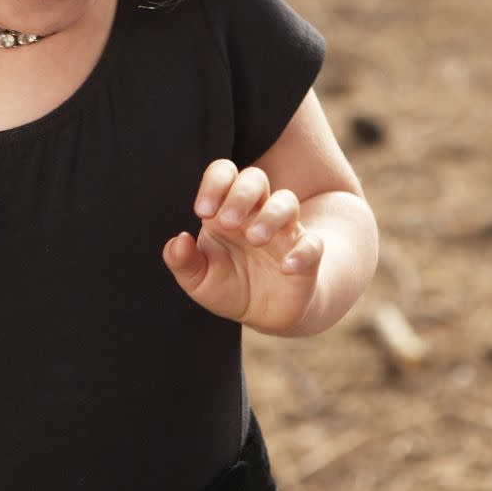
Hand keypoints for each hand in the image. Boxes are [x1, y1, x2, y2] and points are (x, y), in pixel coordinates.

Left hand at [163, 160, 323, 333]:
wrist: (264, 315)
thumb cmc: (228, 286)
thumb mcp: (198, 280)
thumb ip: (183, 261)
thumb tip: (178, 241)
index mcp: (226, 211)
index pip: (224, 175)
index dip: (214, 184)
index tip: (202, 211)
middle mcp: (256, 213)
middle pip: (255, 179)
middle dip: (240, 195)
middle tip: (227, 223)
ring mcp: (284, 232)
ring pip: (286, 202)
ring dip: (270, 215)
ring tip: (254, 239)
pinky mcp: (306, 255)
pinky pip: (313, 244)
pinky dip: (302, 252)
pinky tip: (285, 267)